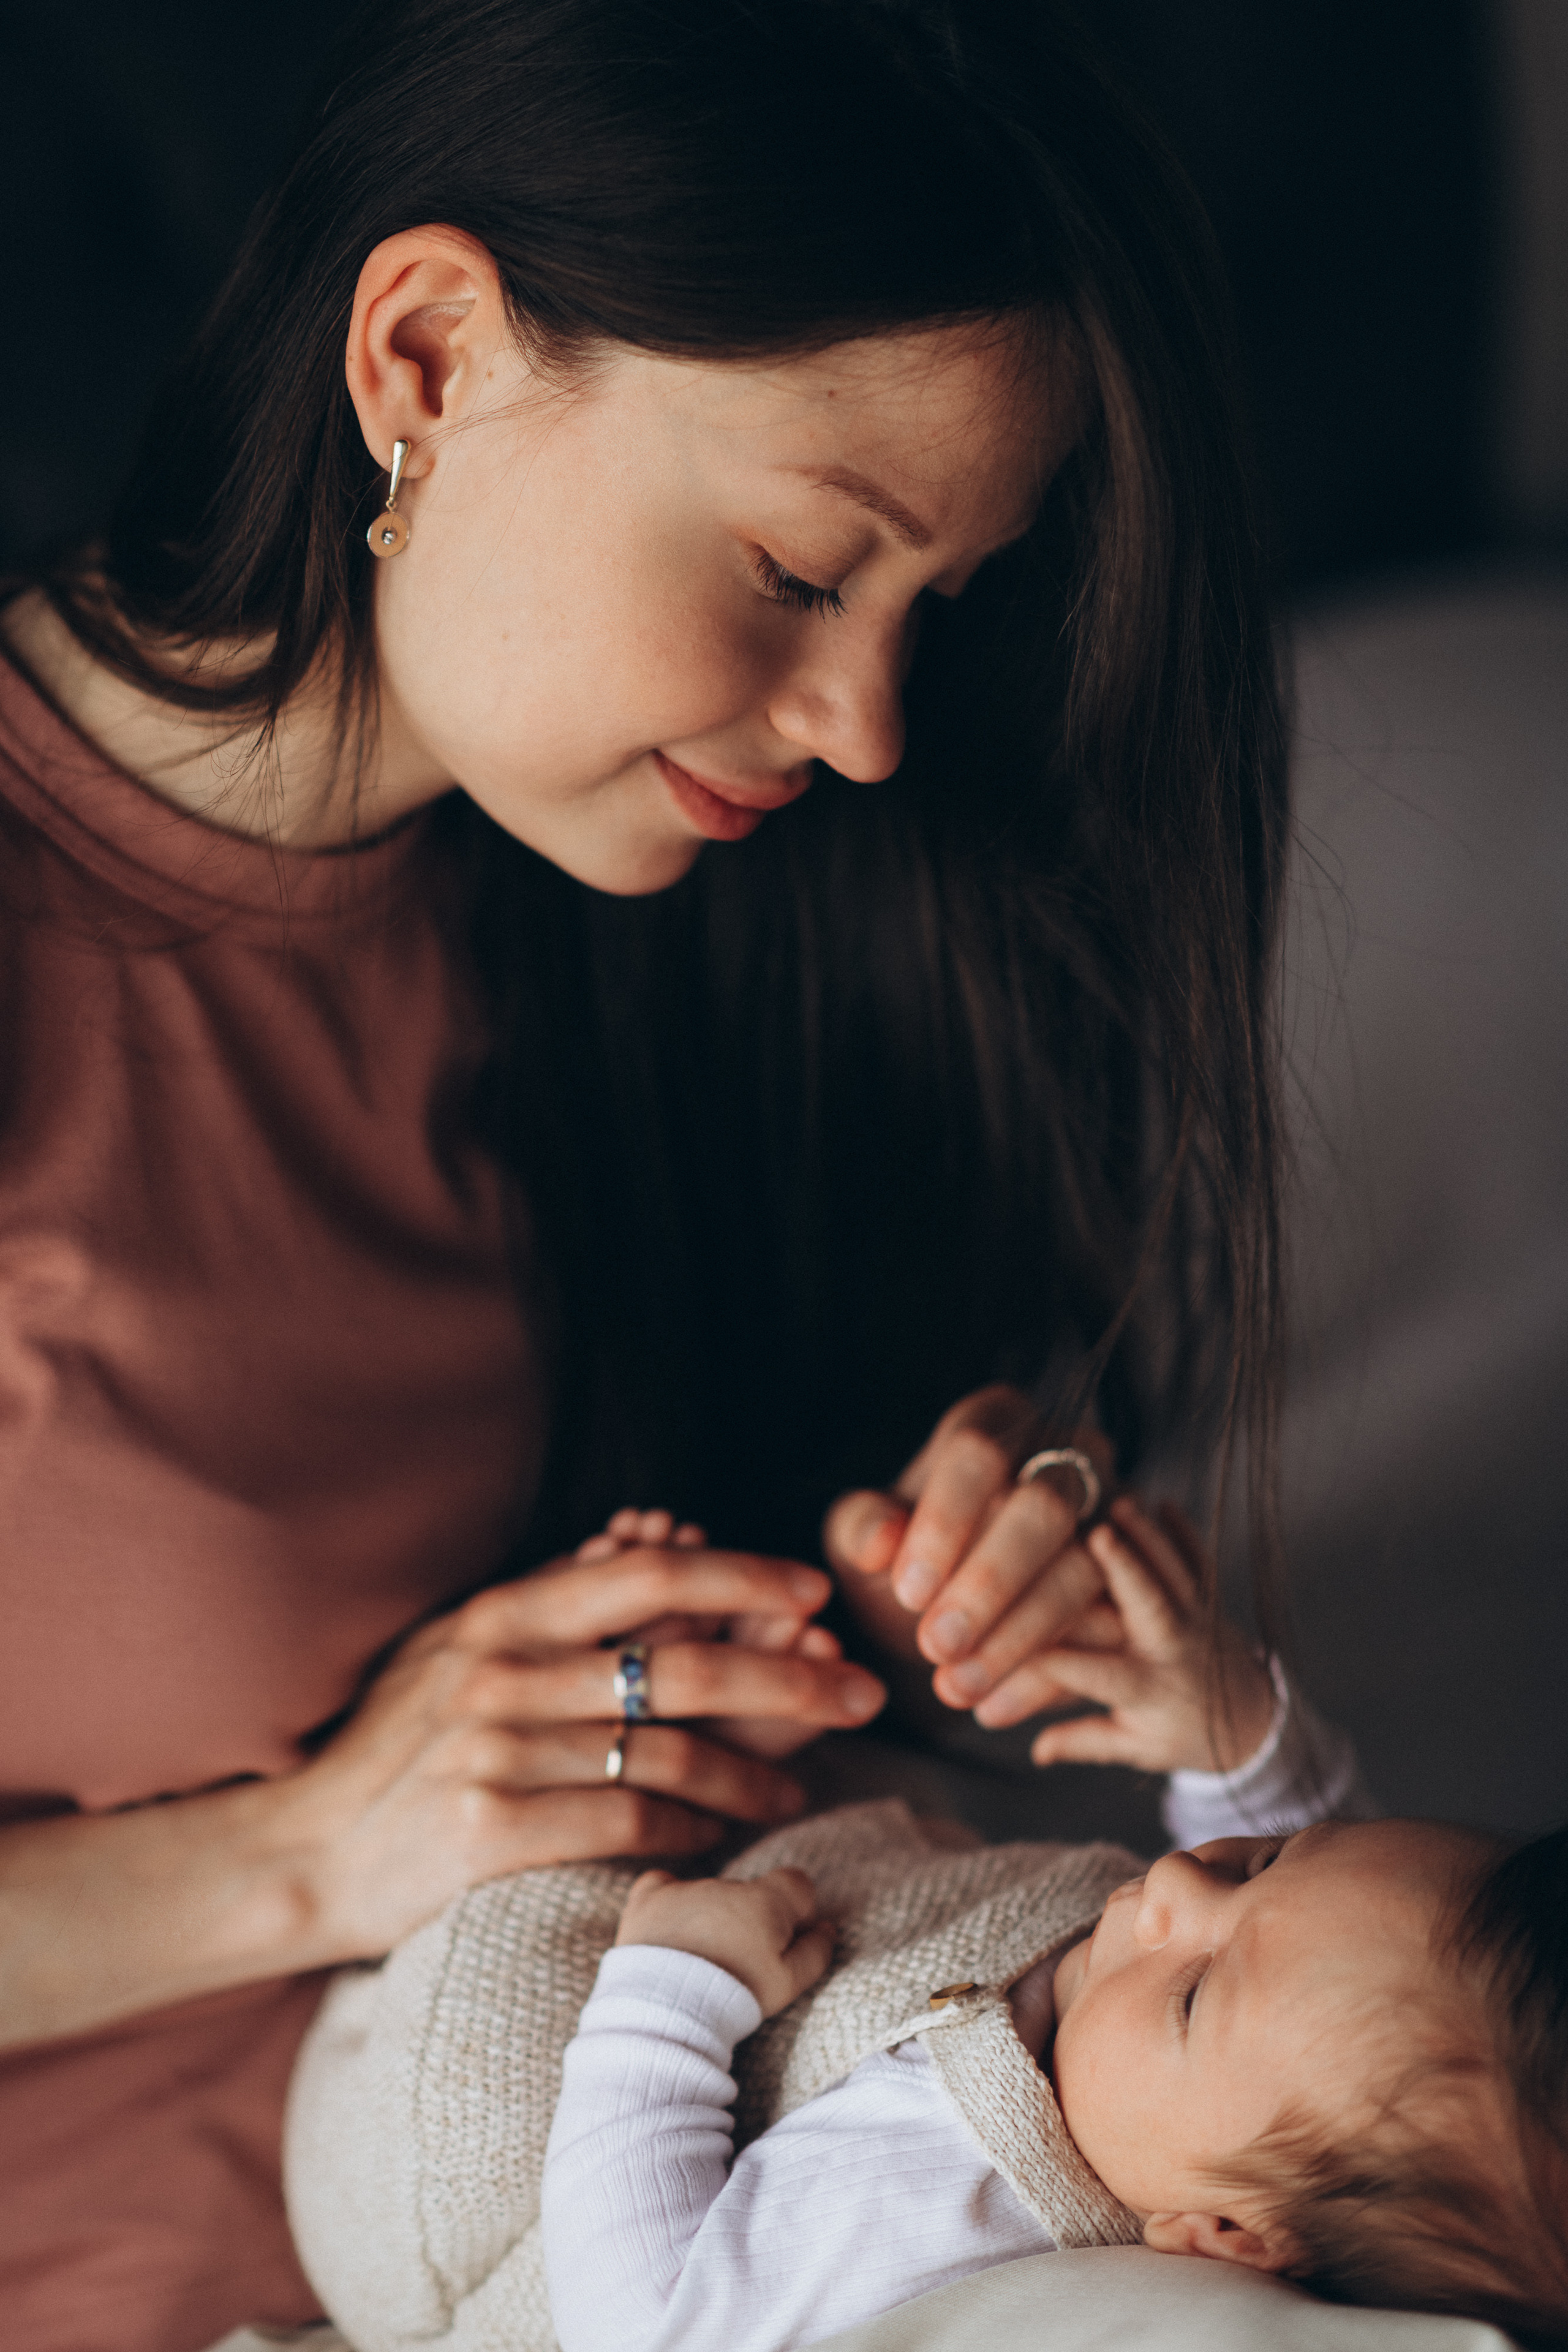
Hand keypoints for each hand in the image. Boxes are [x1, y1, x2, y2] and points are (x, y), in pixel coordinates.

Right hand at [278, 1543, 884, 1964]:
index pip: (648, 1575)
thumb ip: (555, 1601)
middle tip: (861, 1691)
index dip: (742, 1575)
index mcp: (501, 1613)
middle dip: (790, 1675)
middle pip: (683, 1663)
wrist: (302, 1853)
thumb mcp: (461, 1648)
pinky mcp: (492, 1831)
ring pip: (670, 1752)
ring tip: (800, 1785)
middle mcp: (501, 1672)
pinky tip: (729, 1833)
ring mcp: (496, 1751)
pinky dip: (695, 1826)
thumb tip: (658, 1540)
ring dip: (755, 1770)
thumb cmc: (397, 1746)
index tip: (814, 1592)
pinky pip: (631, 1822)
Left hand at [615, 1865, 833, 2017]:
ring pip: (709, 1894)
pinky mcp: (648, 1899)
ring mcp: (685, 1888)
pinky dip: (668, 1903)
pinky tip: (669, 1930)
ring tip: (700, 1962)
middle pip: (750, 1893)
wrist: (666, 2008)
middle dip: (750, 1919)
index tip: (784, 1941)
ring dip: (711, 1917)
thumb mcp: (789, 1984)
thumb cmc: (735, 1996)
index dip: (797, 1912)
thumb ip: (816, 1951)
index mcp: (766, 1900)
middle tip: (739, 1962)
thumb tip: (826, 1928)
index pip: (797, 1884)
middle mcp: (726, 1884)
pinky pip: (662, 1886)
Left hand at [823, 1384, 1117, 1712]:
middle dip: (990, 1585)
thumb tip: (880, 1540)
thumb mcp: (861, 1537)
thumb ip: (860, 1529)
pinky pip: (1106, 1627)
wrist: (946, 1603)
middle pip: (1045, 1508)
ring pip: (1084, 1571)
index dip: (946, 1522)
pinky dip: (1047, 1676)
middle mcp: (1068, 1453)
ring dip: (1018, 1639)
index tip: (909, 1591)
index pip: (978, 1454)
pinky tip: (994, 1707)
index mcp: (996, 1420)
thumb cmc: (902, 1555)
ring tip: (956, 1689)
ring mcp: (1112, 1514)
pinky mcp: (1134, 1579)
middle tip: (936, 1647)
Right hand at [1012, 1497, 1275, 1773]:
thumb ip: (1082, 1742)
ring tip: (1122, 1503)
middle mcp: (1174, 1650)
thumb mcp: (1134, 1747)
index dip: (1058, 1655)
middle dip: (1126, 1569)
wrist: (1252, 1722)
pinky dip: (1184, 1530)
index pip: (1098, 1674)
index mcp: (1148, 1689)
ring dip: (1150, 1537)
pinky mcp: (1210, 1597)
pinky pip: (1200, 1559)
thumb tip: (1033, 1751)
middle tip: (1097, 1535)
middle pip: (1151, 1606)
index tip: (1018, 1634)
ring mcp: (1198, 1618)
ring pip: (1176, 1572)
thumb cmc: (1181, 1735)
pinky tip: (1163, 1501)